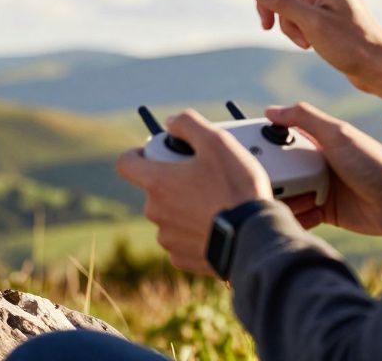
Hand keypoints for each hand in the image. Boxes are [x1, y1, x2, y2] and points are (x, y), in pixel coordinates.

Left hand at [116, 110, 272, 275]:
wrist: (256, 238)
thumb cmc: (236, 189)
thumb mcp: (217, 141)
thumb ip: (188, 124)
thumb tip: (171, 122)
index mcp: (157, 183)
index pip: (126, 163)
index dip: (139, 154)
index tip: (157, 154)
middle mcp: (155, 211)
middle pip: (154, 189)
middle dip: (174, 181)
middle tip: (203, 177)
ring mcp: (167, 237)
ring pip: (169, 215)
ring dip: (184, 207)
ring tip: (214, 203)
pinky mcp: (182, 258)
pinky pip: (181, 239)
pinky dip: (194, 232)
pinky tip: (216, 225)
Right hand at [237, 0, 381, 103]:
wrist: (377, 68)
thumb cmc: (352, 45)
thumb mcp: (313, 24)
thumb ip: (283, 4)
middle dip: (270, 5)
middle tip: (266, 27)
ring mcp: (322, 0)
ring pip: (284, 2)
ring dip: (284, 23)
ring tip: (302, 42)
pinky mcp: (321, 15)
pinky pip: (294, 15)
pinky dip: (293, 29)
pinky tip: (308, 45)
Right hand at [269, 103, 381, 235]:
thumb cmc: (373, 162)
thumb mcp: (338, 134)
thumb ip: (304, 118)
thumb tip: (270, 110)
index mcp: (315, 143)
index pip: (279, 142)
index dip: (263, 147)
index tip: (247, 153)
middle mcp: (313, 165)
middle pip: (280, 171)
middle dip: (270, 177)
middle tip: (264, 183)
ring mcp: (318, 189)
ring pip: (287, 194)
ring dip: (282, 199)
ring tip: (282, 201)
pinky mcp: (324, 212)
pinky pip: (301, 215)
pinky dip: (295, 217)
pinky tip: (295, 217)